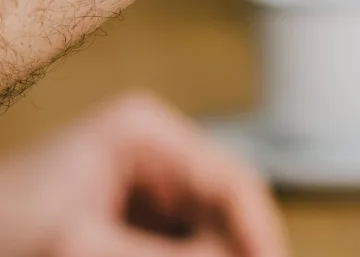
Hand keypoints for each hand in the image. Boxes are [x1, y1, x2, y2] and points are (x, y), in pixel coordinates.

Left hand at [0, 92, 284, 256]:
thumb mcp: (79, 247)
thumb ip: (165, 256)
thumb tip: (238, 256)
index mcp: (145, 134)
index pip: (232, 181)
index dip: (261, 232)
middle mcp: (153, 156)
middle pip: (224, 211)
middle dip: (234, 247)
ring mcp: (142, 190)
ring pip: (206, 233)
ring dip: (215, 254)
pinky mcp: (129, 223)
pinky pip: (177, 246)